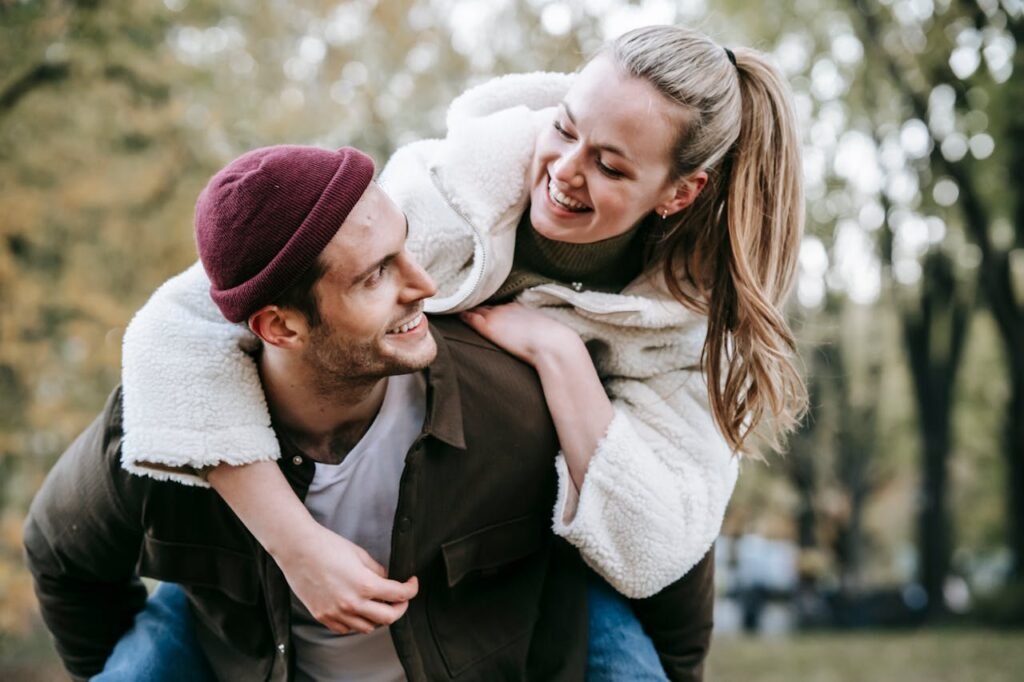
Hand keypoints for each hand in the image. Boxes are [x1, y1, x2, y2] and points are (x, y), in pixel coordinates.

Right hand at [275, 522, 418, 634]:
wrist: (297, 549)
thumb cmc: (327, 546)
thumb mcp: (359, 554)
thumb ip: (376, 570)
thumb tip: (387, 580)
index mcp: (364, 585)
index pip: (399, 595)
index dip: (411, 589)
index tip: (412, 584)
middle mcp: (352, 603)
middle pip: (388, 618)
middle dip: (400, 608)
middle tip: (401, 598)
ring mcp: (336, 613)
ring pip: (367, 627)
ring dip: (377, 617)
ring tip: (377, 604)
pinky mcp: (322, 616)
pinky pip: (346, 629)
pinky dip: (356, 622)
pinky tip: (356, 610)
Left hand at [459, 303, 581, 365]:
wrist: (554, 344)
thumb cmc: (554, 343)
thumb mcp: (543, 332)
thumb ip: (533, 333)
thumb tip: (536, 343)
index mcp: (517, 308)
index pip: (496, 306)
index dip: (486, 307)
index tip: (477, 308)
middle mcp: (504, 308)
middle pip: (482, 304)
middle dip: (471, 304)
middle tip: (456, 301)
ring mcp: (496, 316)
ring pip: (473, 308)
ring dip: (462, 307)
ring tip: (447, 303)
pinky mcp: (489, 327)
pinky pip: (467, 317)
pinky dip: (457, 313)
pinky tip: (446, 310)